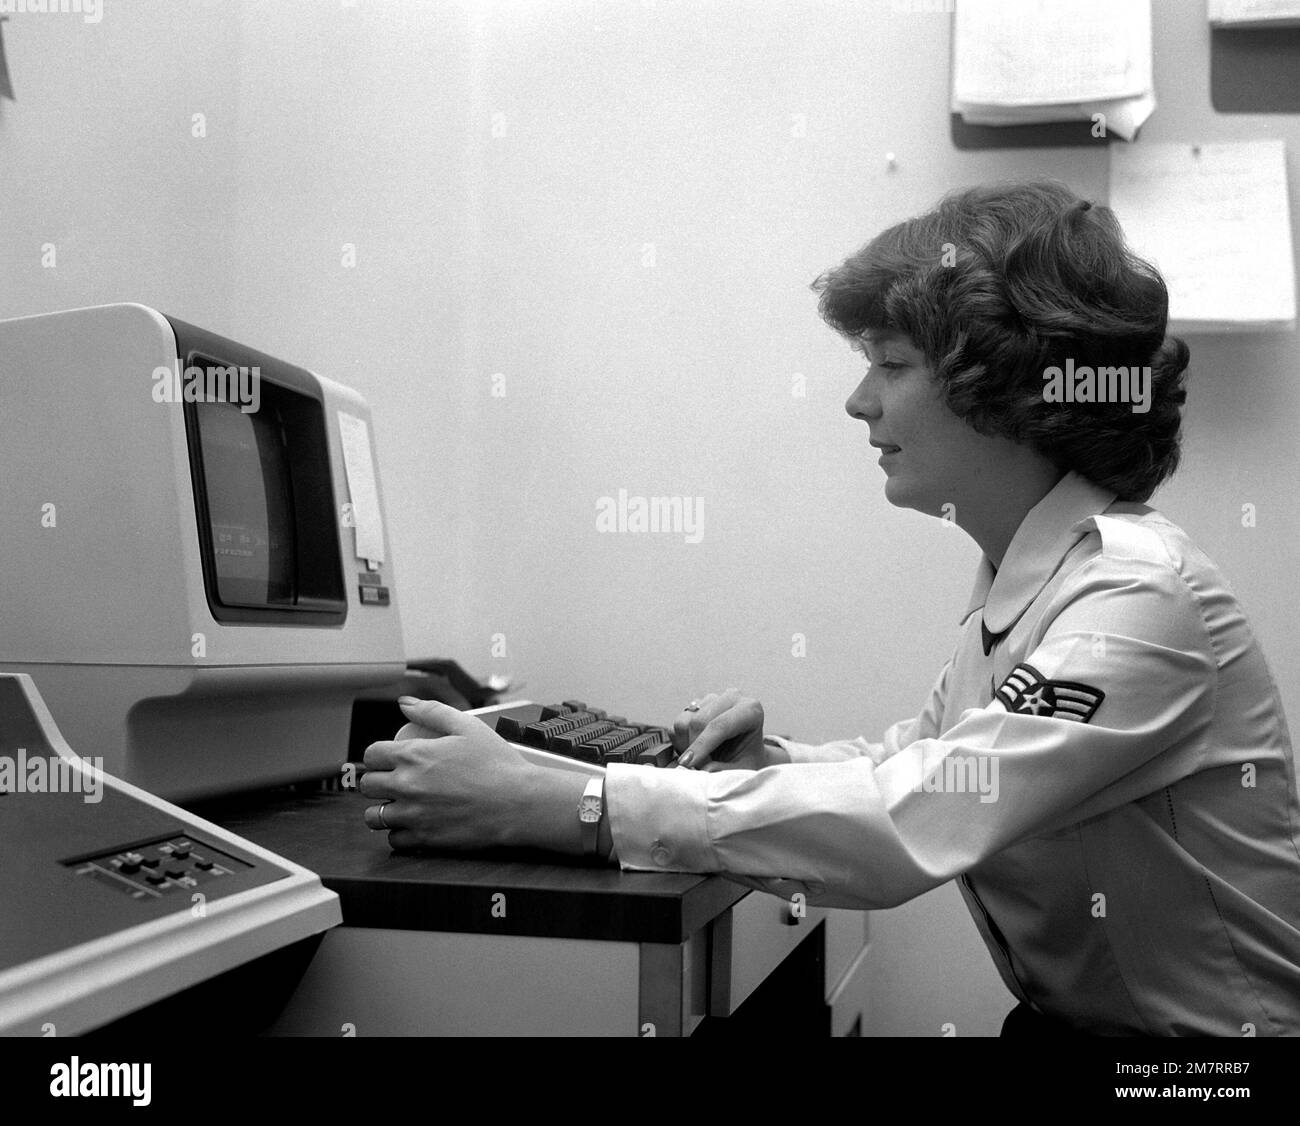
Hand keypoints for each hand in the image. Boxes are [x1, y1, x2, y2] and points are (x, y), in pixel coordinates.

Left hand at [360, 697, 544, 851]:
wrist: (519, 802)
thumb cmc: (498, 765)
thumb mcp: (468, 726)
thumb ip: (432, 711)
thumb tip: (406, 704)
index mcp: (414, 755)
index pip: (372, 755)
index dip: (378, 756)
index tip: (388, 760)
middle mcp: (407, 785)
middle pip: (368, 785)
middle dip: (377, 781)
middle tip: (394, 782)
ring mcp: (413, 815)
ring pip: (374, 816)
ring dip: (383, 809)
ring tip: (399, 805)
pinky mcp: (423, 839)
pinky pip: (394, 839)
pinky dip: (400, 833)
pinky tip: (414, 824)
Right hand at [671, 689, 788, 770]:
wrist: (744, 755)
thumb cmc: (748, 761)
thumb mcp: (742, 770)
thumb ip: (724, 771)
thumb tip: (704, 769)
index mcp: (751, 710)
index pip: (721, 725)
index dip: (702, 745)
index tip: (688, 764)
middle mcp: (731, 698)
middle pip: (699, 721)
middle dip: (694, 748)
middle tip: (698, 768)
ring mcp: (712, 699)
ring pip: (684, 722)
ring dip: (686, 746)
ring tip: (701, 759)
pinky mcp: (696, 705)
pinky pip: (677, 724)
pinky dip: (681, 742)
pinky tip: (696, 750)